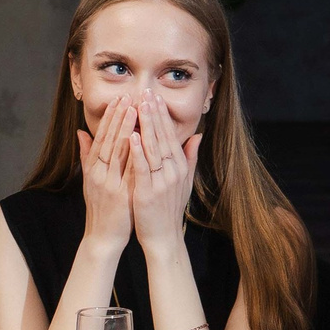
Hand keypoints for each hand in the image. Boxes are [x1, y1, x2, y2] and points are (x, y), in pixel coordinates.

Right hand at [77, 97, 137, 255]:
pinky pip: (128, 170)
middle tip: (127, 96)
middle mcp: (98, 173)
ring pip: (116, 152)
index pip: (101, 137)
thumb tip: (81, 132)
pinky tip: (139, 140)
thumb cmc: (102, 208)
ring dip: (125, 129)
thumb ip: (87, 155)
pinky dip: (133, 154)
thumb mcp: (90, 180)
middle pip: (108, 140)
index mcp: (92, 169)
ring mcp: (108, 183)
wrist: (103, 237)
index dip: (109, 118)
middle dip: (118, 117)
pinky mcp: (120, 195)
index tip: (118, 99)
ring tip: (134, 110)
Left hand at [127, 91, 202, 247]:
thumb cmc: (169, 209)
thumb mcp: (183, 182)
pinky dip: (138, 152)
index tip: (155, 96)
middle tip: (146, 92)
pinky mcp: (148, 192)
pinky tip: (132, 136)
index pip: (170, 135)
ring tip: (138, 106)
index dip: (162, 115)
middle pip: (163, 137)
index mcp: (179, 167)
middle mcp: (173, 171)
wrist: (163, 237)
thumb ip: (189, 157)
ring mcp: (162, 181)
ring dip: (146, 126)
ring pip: (153, 148)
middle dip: (154, 113)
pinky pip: (143, 168)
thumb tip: (197, 135)